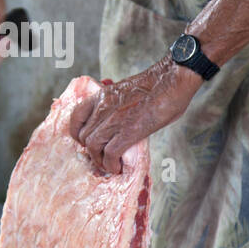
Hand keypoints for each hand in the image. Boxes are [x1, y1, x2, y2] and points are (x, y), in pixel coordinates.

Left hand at [69, 60, 200, 173]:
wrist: (171, 81)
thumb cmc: (157, 85)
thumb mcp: (127, 91)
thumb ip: (116, 106)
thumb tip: (117, 123)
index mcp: (103, 95)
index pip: (76, 115)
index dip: (78, 132)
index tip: (85, 140)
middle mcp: (103, 107)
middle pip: (84, 136)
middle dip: (91, 150)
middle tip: (102, 156)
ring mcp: (114, 120)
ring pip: (93, 147)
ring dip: (100, 160)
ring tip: (110, 164)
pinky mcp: (128, 132)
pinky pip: (110, 154)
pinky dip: (112, 164)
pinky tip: (118, 167)